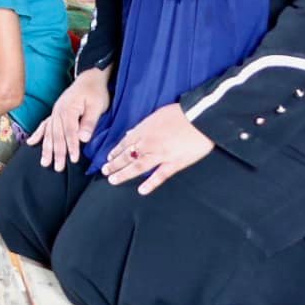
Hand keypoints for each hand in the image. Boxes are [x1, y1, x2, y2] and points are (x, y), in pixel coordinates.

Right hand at [27, 66, 111, 170]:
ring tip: (45, 162)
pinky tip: (31, 143)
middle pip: (56, 134)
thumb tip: (83, 138)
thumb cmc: (95, 92)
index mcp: (68, 109)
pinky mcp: (55, 113)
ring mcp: (55, 112)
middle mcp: (58, 112)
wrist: (90, 79)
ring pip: (49, 132)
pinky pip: (44, 125)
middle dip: (56, 152)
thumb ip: (89, 122)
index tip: (74, 159)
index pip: (69, 131)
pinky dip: (37, 135)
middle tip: (57, 168)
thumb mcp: (97, 106)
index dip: (71, 146)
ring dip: (46, 148)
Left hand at [99, 102, 213, 193]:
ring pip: (138, 167)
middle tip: (105, 171)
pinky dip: (150, 183)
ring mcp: (161, 155)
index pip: (125, 143)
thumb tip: (131, 133)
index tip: (109, 158)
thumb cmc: (179, 113)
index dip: (116, 151)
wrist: (200, 118)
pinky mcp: (175, 163)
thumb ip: (142, 126)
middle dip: (114, 164)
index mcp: (144, 130)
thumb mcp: (156, 115)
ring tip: (113, 180)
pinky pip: (160, 175)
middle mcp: (148, 143)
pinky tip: (141, 190)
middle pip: (127, 156)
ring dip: (124, 174)